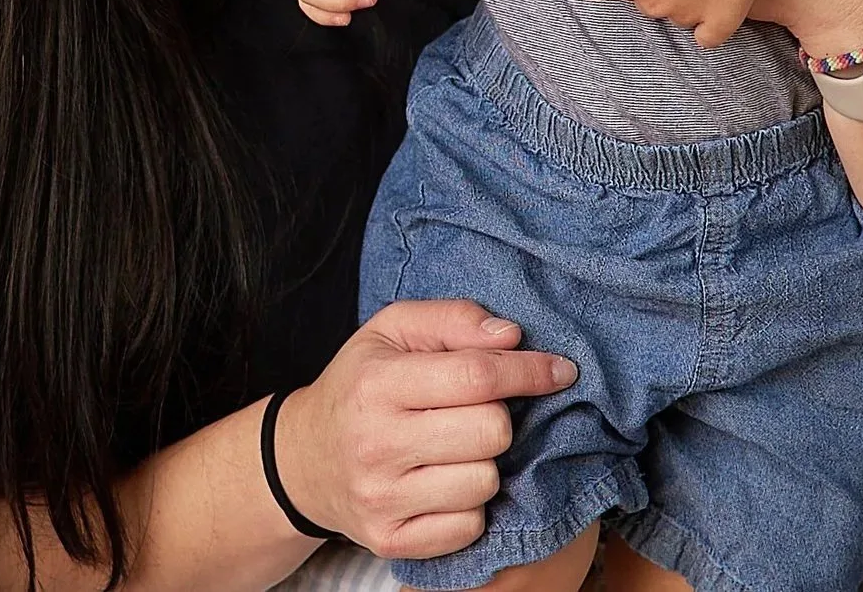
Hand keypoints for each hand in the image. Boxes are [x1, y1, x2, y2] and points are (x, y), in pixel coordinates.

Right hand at [275, 300, 576, 559]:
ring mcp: (382, 499)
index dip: (528, 371)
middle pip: (491, 433)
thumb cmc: (360, 384)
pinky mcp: (391, 542)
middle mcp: (376, 444)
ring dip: (484, 463)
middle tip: (476, 412)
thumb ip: (452, 319)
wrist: (304, 458)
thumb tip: (512, 336)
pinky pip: (469, 526)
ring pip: (486, 482)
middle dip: (498, 417)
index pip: (477, 376)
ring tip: (455, 448)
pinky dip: (469, 504)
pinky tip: (445, 482)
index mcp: (377, 383)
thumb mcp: (391, 331)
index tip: (559, 370)